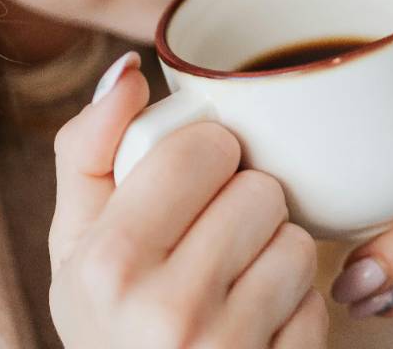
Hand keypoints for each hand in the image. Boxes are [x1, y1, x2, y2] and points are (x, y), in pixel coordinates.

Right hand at [48, 51, 327, 348]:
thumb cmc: (109, 323)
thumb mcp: (74, 245)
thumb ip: (90, 151)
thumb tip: (129, 69)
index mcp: (106, 261)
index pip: (203, 147)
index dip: (207, 158)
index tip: (191, 184)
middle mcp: (164, 309)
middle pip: (260, 189)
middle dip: (243, 206)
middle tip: (211, 241)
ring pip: (297, 241)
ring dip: (273, 256)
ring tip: (231, 285)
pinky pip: (319, 302)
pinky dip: (294, 310)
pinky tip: (253, 327)